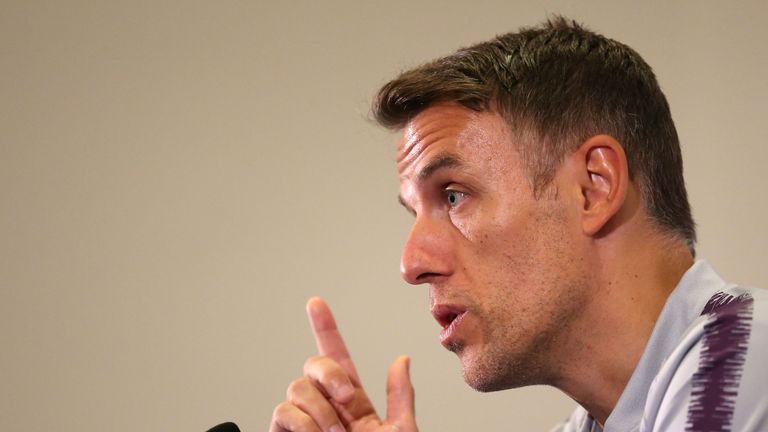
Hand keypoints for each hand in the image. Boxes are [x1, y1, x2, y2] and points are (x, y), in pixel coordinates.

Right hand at [270, 297, 416, 431]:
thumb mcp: (400, 430)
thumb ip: (400, 397)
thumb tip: (402, 360)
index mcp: (353, 404)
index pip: (337, 359)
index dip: (326, 330)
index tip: (316, 303)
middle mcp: (326, 407)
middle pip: (314, 364)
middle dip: (329, 373)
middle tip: (347, 398)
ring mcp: (304, 421)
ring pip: (298, 387)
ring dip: (320, 409)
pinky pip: (282, 411)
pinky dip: (303, 423)